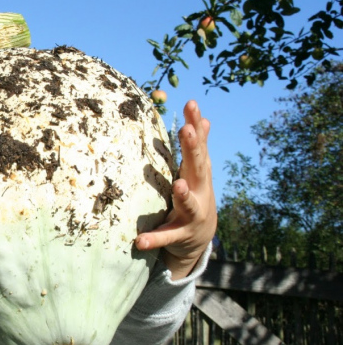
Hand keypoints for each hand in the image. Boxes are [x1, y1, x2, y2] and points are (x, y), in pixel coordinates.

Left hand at [135, 101, 216, 279]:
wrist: (200, 236)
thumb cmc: (195, 195)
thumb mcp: (197, 171)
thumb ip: (198, 147)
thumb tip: (203, 119)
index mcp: (199, 173)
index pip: (198, 145)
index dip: (196, 125)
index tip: (191, 104)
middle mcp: (200, 190)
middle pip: (197, 167)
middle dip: (193, 149)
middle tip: (187, 129)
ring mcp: (192, 214)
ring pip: (189, 203)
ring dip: (184, 194)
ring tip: (178, 185)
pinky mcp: (180, 234)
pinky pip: (166, 237)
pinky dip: (154, 239)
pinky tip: (139, 241)